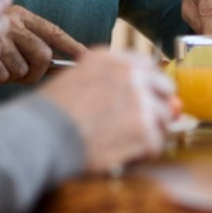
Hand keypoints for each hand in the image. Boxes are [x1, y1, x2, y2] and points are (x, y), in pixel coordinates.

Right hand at [0, 4, 88, 84]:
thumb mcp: (7, 40)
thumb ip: (33, 48)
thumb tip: (69, 66)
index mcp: (22, 16)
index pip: (54, 33)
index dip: (73, 47)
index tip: (89, 60)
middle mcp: (11, 22)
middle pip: (42, 55)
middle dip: (38, 72)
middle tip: (23, 75)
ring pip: (21, 69)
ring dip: (11, 76)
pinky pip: (0, 75)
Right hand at [38, 50, 175, 174]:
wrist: (40, 137)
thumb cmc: (52, 114)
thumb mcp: (79, 81)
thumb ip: (118, 84)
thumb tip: (171, 101)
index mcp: (113, 59)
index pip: (149, 67)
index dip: (146, 87)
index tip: (138, 100)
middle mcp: (131, 75)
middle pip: (164, 90)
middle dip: (154, 107)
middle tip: (133, 125)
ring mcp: (140, 102)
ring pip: (164, 118)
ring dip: (148, 132)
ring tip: (121, 141)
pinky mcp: (144, 131)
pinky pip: (156, 144)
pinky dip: (141, 153)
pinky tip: (119, 153)